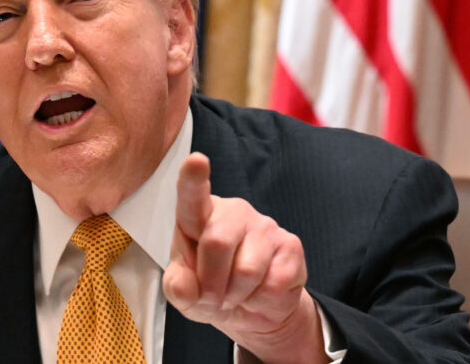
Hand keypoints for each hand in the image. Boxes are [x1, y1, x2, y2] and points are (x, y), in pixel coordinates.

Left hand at [162, 152, 326, 363]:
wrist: (253, 309)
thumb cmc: (212, 289)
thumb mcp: (186, 295)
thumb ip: (178, 288)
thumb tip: (182, 287)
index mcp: (199, 216)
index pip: (193, 195)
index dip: (193, 178)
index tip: (196, 160)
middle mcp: (232, 212)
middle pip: (217, 243)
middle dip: (211, 284)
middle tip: (212, 298)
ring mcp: (264, 225)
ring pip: (246, 270)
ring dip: (236, 296)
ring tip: (236, 294)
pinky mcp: (291, 245)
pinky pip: (273, 283)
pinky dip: (260, 300)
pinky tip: (259, 292)